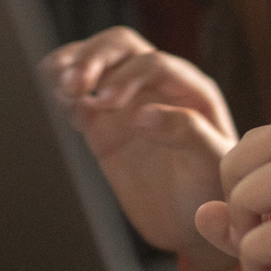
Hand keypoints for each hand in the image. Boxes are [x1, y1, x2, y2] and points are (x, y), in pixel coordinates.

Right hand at [41, 27, 236, 256]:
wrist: (190, 223)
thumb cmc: (212, 190)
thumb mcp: (212, 162)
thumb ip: (187, 133)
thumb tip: (142, 114)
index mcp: (189, 88)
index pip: (152, 62)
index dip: (127, 75)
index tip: (105, 101)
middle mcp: (156, 86)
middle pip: (119, 46)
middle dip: (92, 57)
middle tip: (72, 85)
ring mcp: (126, 103)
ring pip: (93, 64)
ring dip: (70, 67)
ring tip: (58, 89)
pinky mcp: (101, 124)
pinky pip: (77, 97)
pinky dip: (60, 94)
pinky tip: (59, 107)